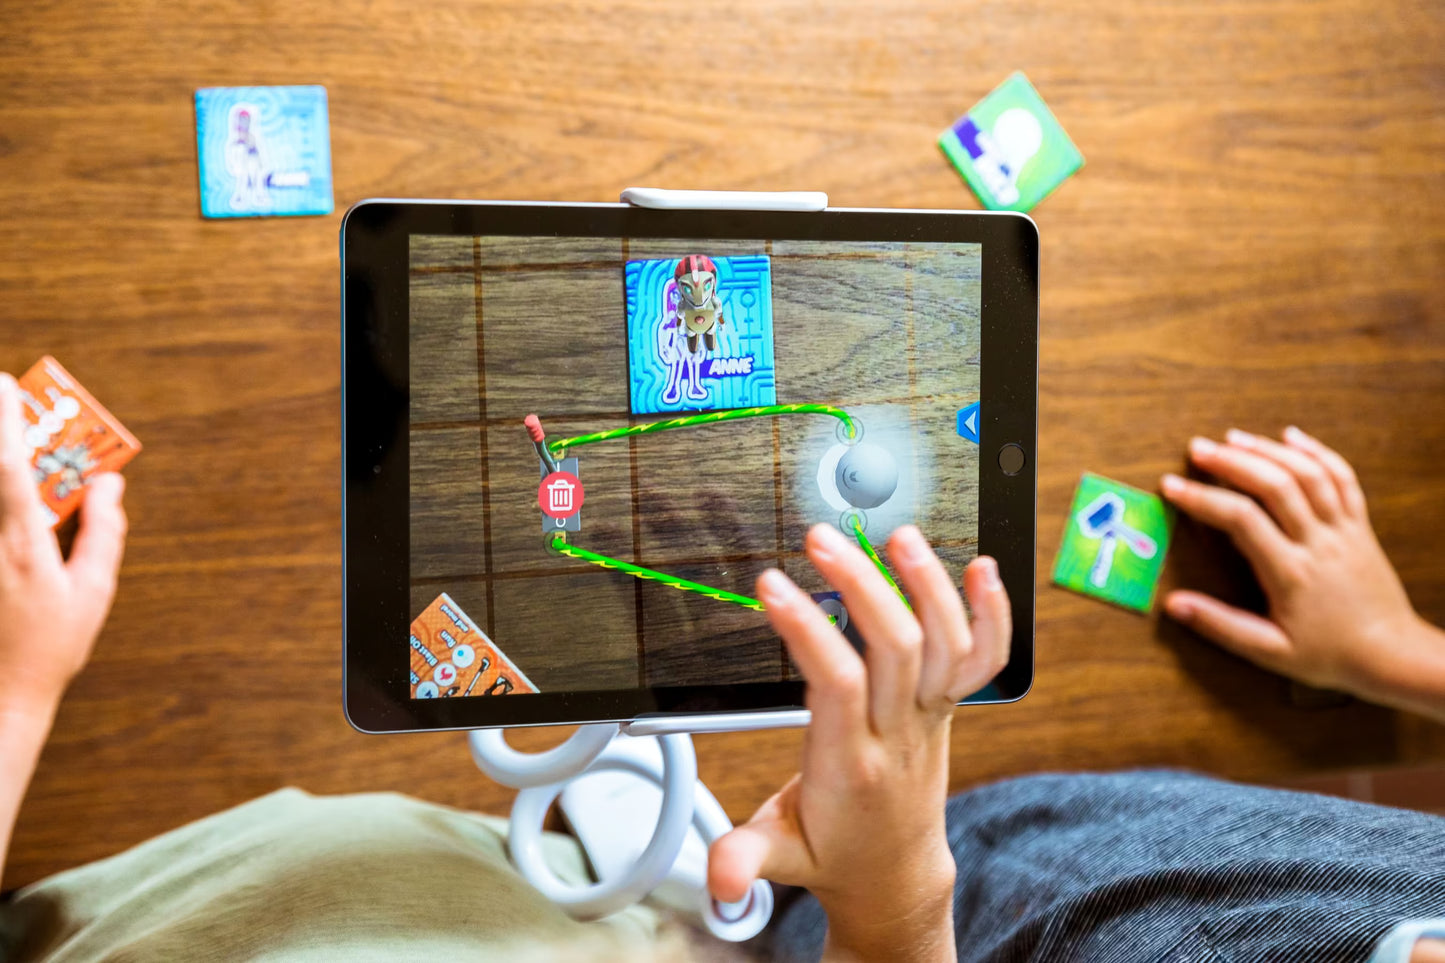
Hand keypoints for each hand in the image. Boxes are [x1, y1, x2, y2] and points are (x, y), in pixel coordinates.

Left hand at [0, 373, 127, 713]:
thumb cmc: (50, 647)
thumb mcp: (93, 590)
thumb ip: (102, 530)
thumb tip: (108, 484)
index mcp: (22, 546)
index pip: (9, 468)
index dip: (6, 422)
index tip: (7, 384)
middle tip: (5, 396)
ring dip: (1, 467)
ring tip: (14, 443)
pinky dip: (2, 496)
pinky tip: (14, 493)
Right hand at [707, 524, 1011, 962]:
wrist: (895, 876)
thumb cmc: (832, 853)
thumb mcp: (781, 854)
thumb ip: (745, 858)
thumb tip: (722, 878)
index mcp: (848, 764)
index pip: (836, 684)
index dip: (807, 630)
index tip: (772, 585)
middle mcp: (897, 734)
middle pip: (896, 649)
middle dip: (863, 586)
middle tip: (823, 539)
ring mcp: (929, 718)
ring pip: (946, 645)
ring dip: (928, 586)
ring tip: (899, 535)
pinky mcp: (945, 708)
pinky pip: (982, 660)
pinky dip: (992, 615)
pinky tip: (982, 570)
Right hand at [1161, 426, 1442, 715]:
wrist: (1393, 655)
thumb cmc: (1330, 656)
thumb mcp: (1270, 652)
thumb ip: (1221, 626)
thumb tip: (1174, 605)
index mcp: (1291, 573)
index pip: (1241, 520)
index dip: (1202, 499)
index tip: (1170, 487)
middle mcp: (1319, 543)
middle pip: (1275, 485)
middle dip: (1232, 461)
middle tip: (1197, 448)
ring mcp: (1343, 530)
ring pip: (1308, 474)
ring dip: (1268, 450)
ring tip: (1233, 438)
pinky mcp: (1360, 525)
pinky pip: (1342, 478)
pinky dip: (1317, 452)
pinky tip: (1291, 436)